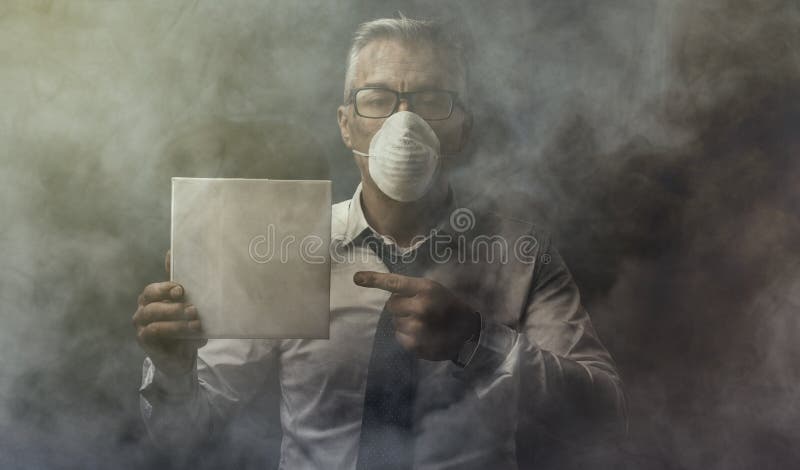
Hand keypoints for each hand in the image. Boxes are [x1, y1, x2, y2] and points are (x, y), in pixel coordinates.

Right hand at [132, 250, 206, 375]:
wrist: (180, 356)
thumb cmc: (183, 324)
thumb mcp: (186, 305)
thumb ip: (181, 286)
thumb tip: (173, 252)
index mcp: (151, 297)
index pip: (153, 288)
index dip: (165, 287)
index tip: (181, 289)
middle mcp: (142, 310)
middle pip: (150, 299)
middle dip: (171, 302)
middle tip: (192, 308)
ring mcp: (141, 326)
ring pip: (153, 318)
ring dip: (177, 320)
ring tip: (196, 322)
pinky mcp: (144, 342)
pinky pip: (156, 333)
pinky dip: (176, 333)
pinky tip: (193, 335)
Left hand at [354, 271, 480, 360]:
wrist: (469, 331)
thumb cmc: (449, 305)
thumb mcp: (434, 289)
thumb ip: (411, 289)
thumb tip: (386, 291)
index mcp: (426, 289)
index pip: (394, 283)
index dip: (374, 279)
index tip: (357, 278)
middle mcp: (421, 307)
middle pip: (390, 305)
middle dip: (399, 306)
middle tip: (417, 308)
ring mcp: (418, 328)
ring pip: (394, 322)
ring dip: (404, 321)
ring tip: (423, 322)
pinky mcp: (416, 345)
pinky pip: (399, 337)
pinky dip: (406, 335)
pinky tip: (422, 334)